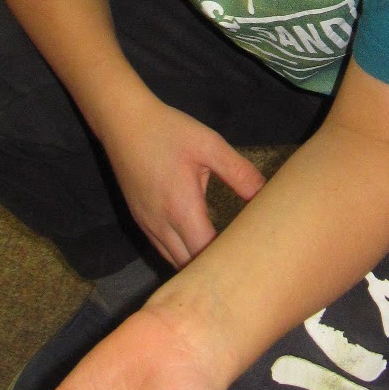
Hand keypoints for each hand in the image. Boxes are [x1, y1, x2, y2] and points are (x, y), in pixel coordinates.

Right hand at [98, 89, 264, 267]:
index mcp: (181, 208)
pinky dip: (180, 253)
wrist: (123, 122)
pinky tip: (197, 245)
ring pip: (173, 260)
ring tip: (222, 258)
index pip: (206, 252)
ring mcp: (147, 224)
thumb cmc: (169, 131)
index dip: (227, 259)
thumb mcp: (210, 145)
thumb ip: (239, 173)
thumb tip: (265, 195)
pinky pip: (162, 249)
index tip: (249, 256)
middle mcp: (161, 224)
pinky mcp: (139, 219)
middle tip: (240, 261)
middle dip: (213, 267)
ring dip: (195, 263)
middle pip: (189, 265)